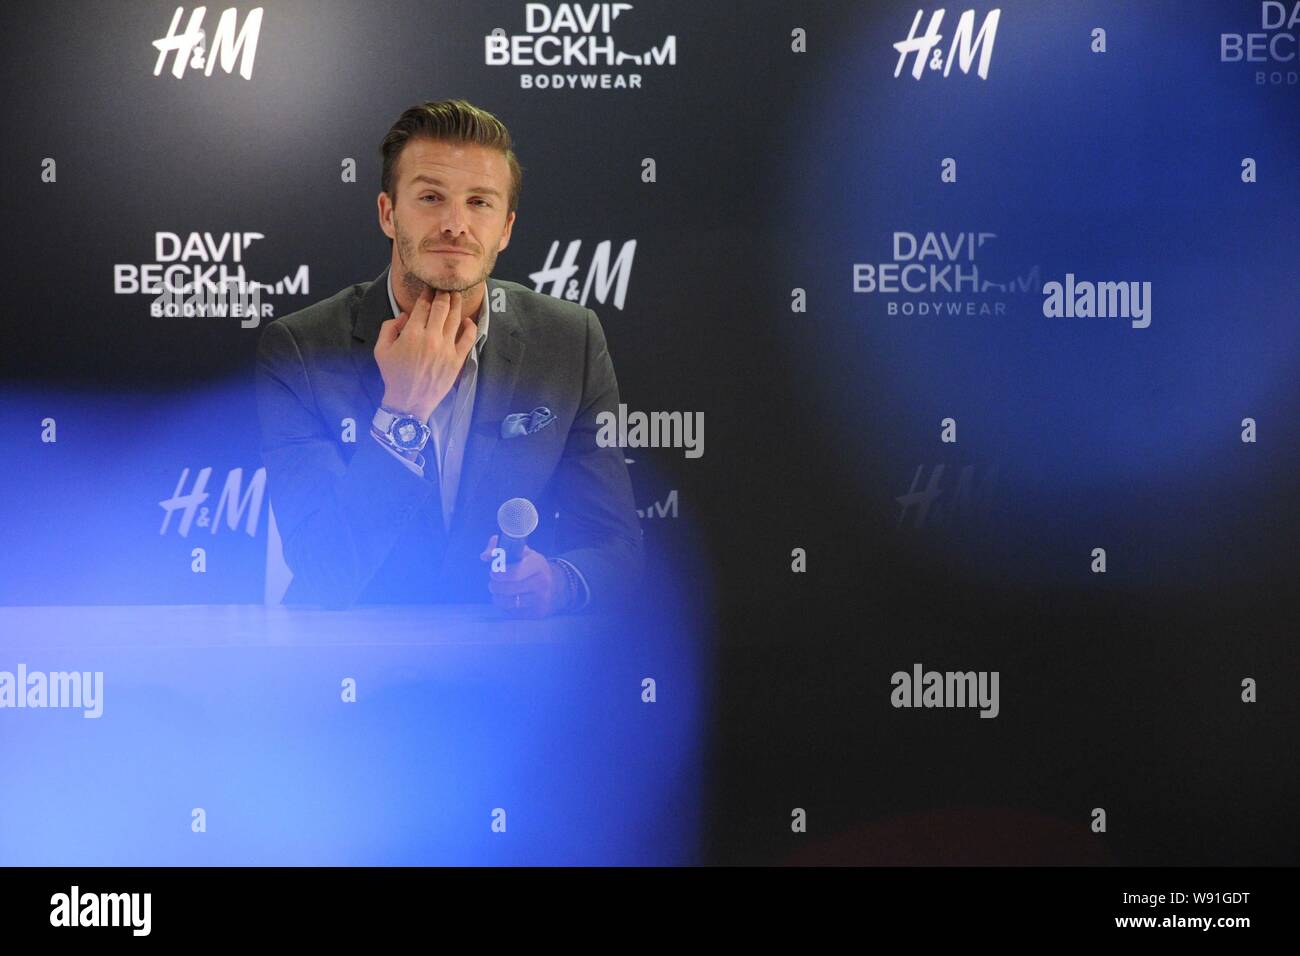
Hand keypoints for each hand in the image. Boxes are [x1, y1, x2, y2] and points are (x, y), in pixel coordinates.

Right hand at [374, 286, 476, 420]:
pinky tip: (467, 320)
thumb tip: (404, 315)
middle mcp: (431, 338)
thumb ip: (389, 327)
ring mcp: (446, 348)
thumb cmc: (393, 375)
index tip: (430, 287)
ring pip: (455, 319)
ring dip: (456, 304)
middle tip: (445, 287)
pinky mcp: (457, 359)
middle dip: (444, 293)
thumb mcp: (381, 350)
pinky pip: (468, 338)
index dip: (427, 294)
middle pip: (441, 307)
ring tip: (456, 295)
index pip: (423, 306)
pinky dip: (470, 326)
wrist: (409, 401)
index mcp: (411, 333)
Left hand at [479, 534, 568, 617]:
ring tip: (498, 590)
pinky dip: (505, 606)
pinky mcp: (536, 613)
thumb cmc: (531, 567)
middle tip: (493, 582)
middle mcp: (541, 582)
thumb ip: (499, 549)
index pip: (514, 573)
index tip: (493, 572)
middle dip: (494, 585)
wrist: (555, 586)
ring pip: (507, 602)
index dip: (499, 573)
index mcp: (537, 564)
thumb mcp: (521, 553)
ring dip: (497, 596)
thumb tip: (484, 556)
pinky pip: (511, 612)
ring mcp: (540, 599)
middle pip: (507, 589)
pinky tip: (508, 599)